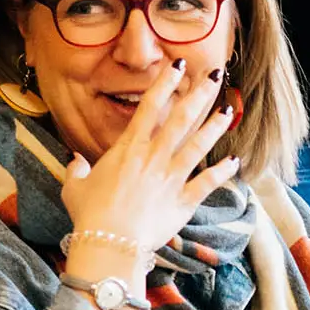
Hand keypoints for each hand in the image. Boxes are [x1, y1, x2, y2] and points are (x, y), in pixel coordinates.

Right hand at [56, 60, 239, 281]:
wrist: (110, 243)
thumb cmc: (90, 215)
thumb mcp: (75, 188)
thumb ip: (76, 170)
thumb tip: (74, 161)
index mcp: (128, 149)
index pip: (149, 107)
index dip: (164, 84)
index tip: (177, 65)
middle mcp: (153, 158)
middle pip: (181, 119)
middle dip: (199, 95)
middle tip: (214, 76)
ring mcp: (171, 178)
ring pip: (198, 145)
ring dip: (215, 126)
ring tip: (229, 110)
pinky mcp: (183, 202)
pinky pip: (207, 183)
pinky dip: (222, 172)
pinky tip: (235, 161)